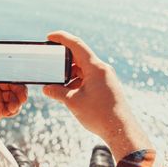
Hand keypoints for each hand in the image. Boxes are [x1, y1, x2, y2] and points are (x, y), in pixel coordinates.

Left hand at [0, 32, 27, 150]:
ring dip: (19, 98)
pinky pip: (14, 106)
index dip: (13, 71)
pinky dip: (15, 108)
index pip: (4, 68)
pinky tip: (10, 111)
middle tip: (21, 94)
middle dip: (19, 87)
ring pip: (16, 94)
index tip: (20, 74)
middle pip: (13, 81)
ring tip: (15, 104)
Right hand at [42, 31, 151, 161]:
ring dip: (70, 74)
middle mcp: (102, 69)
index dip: (61, 38)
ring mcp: (106, 77)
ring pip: (84, 68)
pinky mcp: (107, 86)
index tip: (49, 36)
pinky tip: (69, 92)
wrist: (121, 130)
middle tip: (49, 64)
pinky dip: (78, 81)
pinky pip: (89, 77)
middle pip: (79, 57)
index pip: (76, 45)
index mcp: (95, 67)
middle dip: (63, 60)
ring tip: (58, 84)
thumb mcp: (73, 102)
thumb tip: (46, 89)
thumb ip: (57, 92)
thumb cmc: (99, 115)